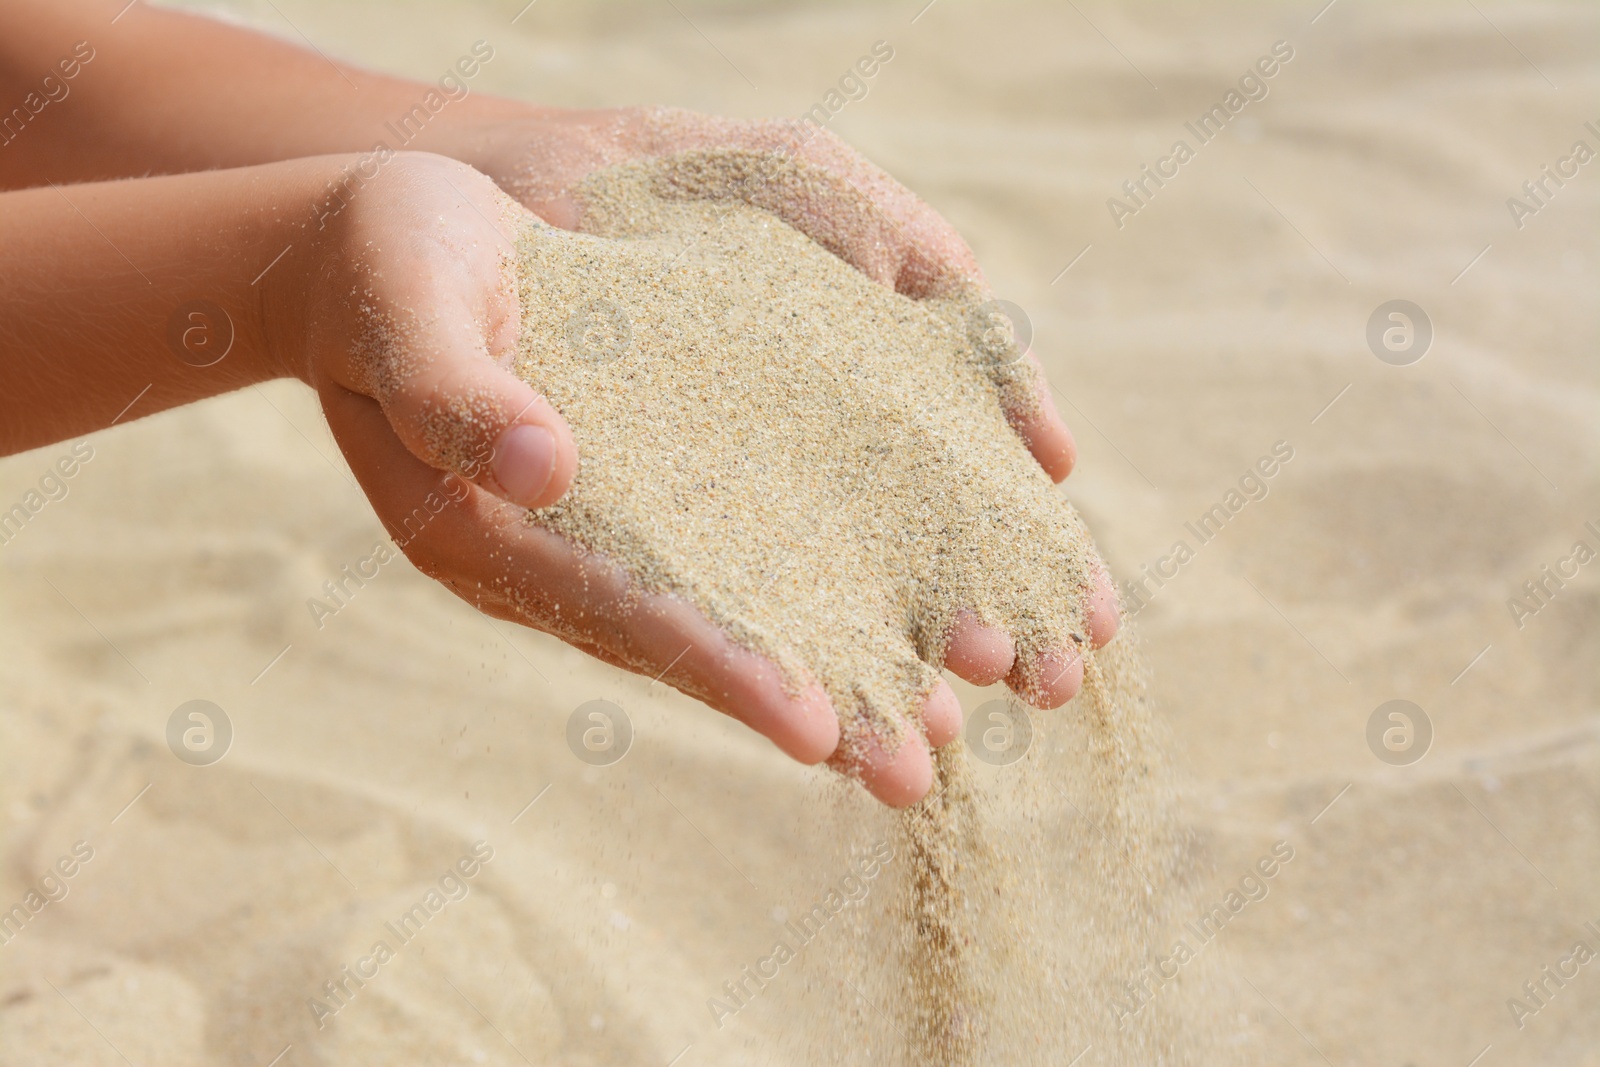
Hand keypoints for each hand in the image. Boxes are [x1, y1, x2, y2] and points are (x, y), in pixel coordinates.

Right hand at [311, 125, 1117, 807]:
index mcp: (486, 537)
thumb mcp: (406, 310)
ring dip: (832, 659)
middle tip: (913, 773)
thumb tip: (547, 468)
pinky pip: (737, 546)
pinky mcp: (648, 488)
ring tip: (941, 720)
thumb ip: (459, 395)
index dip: (717, 667)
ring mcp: (606, 531)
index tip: (811, 728)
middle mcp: (559, 557)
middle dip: (804, 702)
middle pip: (693, 644)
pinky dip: (817, 579)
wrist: (392, 244)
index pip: (619, 614)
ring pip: (730, 610)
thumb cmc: (386, 270)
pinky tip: (902, 599)